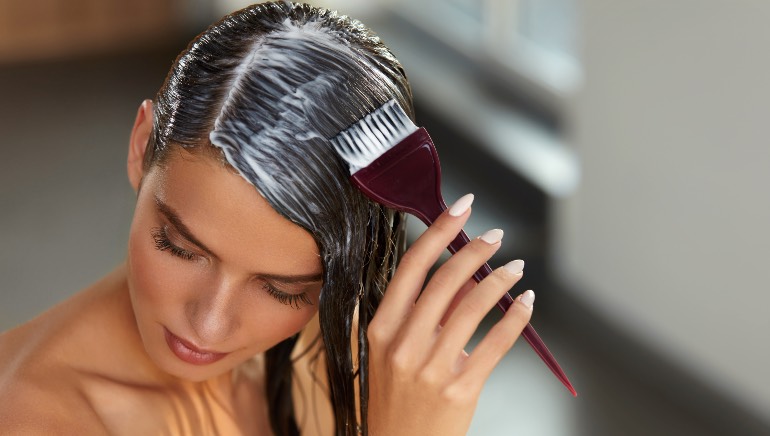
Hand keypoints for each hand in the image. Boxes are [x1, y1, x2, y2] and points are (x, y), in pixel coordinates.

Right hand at [366, 194, 534, 435]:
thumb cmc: (397, 401)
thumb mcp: (396, 353)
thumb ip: (428, 314)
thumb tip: (466, 275)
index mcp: (381, 329)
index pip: (411, 267)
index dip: (438, 233)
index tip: (460, 209)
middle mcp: (402, 344)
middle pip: (444, 280)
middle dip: (475, 250)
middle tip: (496, 236)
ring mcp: (430, 368)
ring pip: (473, 307)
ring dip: (500, 280)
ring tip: (517, 268)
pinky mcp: (460, 389)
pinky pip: (496, 343)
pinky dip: (516, 318)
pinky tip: (526, 304)